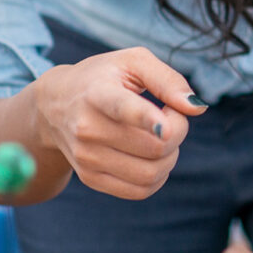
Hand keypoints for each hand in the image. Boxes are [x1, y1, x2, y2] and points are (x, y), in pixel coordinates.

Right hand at [31, 47, 205, 199]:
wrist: (56, 105)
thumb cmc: (104, 77)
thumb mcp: (134, 61)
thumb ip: (168, 80)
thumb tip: (196, 108)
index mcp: (98, 94)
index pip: (123, 110)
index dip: (147, 119)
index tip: (165, 128)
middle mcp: (88, 128)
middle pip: (155, 146)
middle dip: (178, 132)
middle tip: (170, 116)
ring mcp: (87, 157)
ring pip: (151, 173)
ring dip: (171, 156)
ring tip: (161, 135)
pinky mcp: (90, 178)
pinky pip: (140, 190)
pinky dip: (158, 176)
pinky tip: (153, 155)